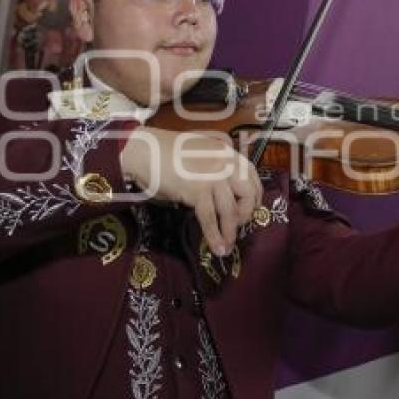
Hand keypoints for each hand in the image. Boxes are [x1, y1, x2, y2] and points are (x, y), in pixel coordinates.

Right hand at [120, 127, 262, 256]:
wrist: (143, 150)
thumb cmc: (165, 152)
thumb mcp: (199, 154)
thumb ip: (214, 168)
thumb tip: (223, 194)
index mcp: (226, 151)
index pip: (252, 174)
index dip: (255, 195)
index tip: (251, 208)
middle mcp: (224, 163)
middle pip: (248, 193)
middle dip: (246, 213)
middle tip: (238, 224)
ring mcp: (212, 177)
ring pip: (231, 210)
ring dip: (230, 232)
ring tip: (228, 246)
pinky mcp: (197, 191)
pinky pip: (210, 219)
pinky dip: (214, 236)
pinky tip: (217, 248)